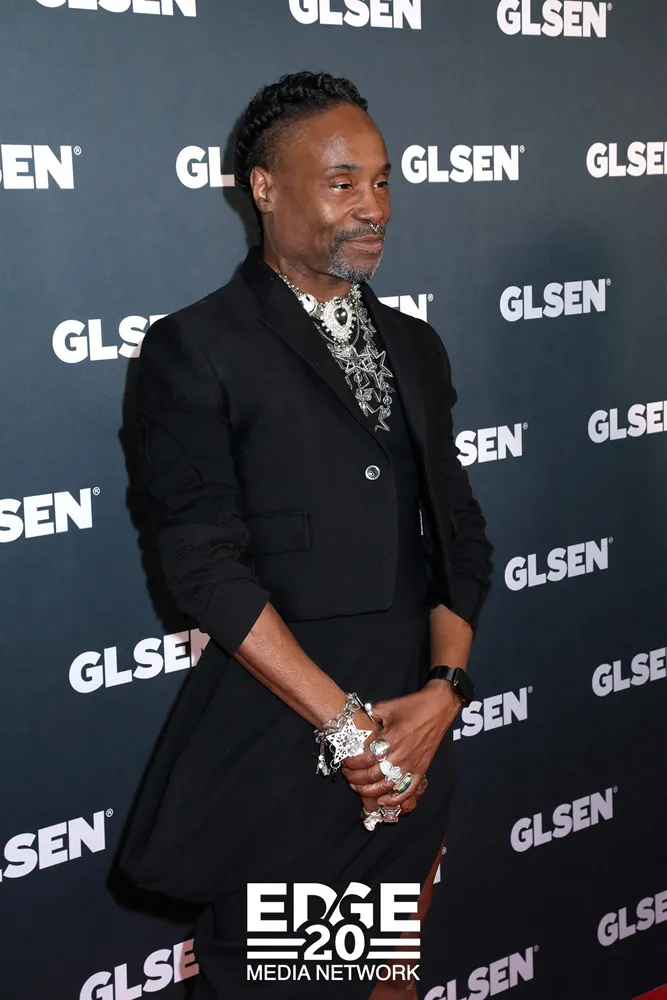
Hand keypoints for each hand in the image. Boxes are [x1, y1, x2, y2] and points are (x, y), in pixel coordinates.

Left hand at [342, 682, 461, 809]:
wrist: (438, 708)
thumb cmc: (412, 706)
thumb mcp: (387, 706)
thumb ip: (370, 715)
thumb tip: (357, 722)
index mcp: (391, 738)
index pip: (366, 759)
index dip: (352, 764)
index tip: (345, 762)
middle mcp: (401, 755)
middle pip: (374, 775)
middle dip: (356, 779)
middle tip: (348, 775)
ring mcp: (412, 764)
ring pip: (388, 786)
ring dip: (370, 791)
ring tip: (358, 787)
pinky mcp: (421, 770)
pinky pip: (408, 790)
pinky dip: (395, 799)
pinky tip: (383, 800)